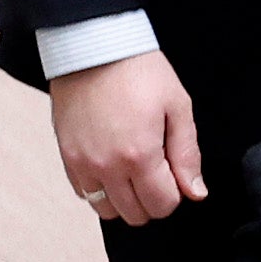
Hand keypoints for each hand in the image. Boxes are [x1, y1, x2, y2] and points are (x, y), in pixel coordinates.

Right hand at [51, 48, 203, 225]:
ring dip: (124, 199)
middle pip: (135, 214)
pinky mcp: (65, 155)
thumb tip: (195, 193)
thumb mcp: (178, 108)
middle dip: (152, 199)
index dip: (176, 194)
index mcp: (139, 156)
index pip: (162, 205)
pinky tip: (112, 165)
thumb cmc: (139, 72)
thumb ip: (187, 155)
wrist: (93, 47)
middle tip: (157, 170)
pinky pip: (83, 192)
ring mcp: (81, 162)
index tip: (175, 172)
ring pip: (106, 209)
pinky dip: (100, 188)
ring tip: (134, 171)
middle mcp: (106, 166)